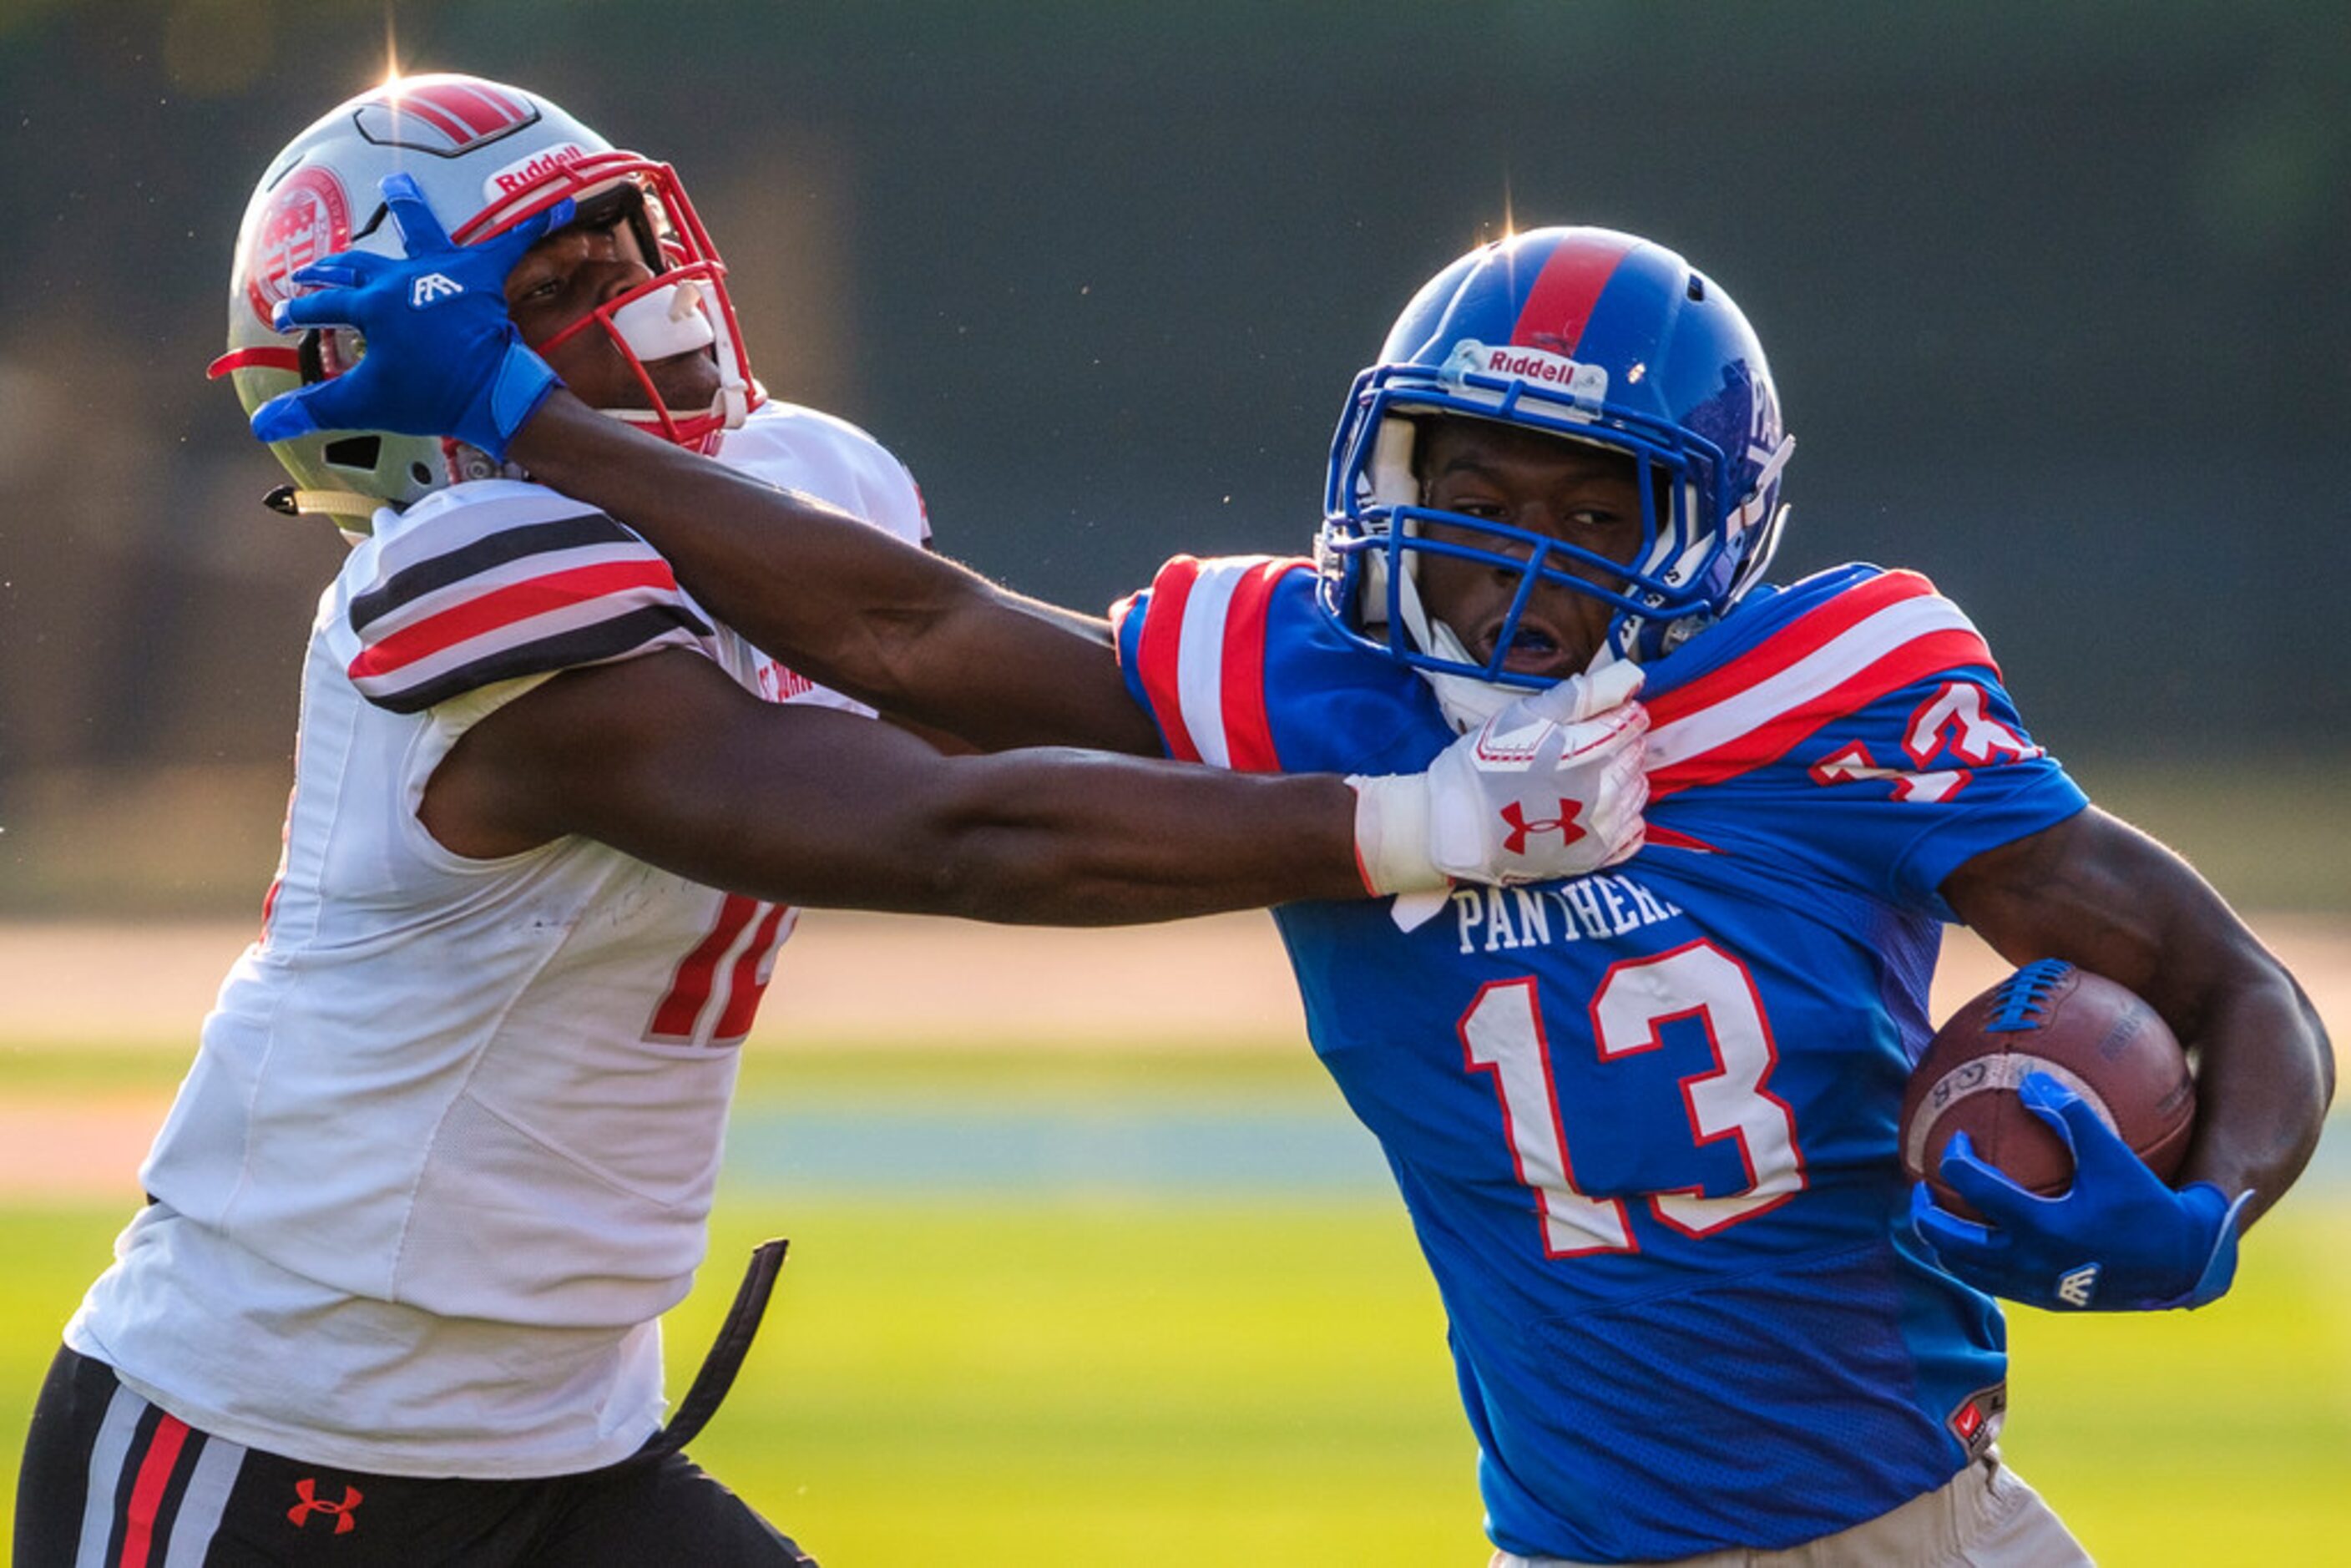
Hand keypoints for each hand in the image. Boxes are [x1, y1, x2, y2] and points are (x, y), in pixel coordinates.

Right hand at [249, 172, 571, 459]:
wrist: (485, 392)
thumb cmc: (428, 396)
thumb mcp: (365, 403)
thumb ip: (314, 409)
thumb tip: (262, 425)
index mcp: (371, 305)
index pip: (326, 306)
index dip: (304, 312)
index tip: (290, 316)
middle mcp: (402, 279)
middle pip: (359, 266)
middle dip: (334, 267)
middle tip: (317, 268)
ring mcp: (441, 272)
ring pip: (418, 231)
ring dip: (405, 207)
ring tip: (396, 185)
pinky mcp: (481, 276)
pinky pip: (511, 241)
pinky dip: (534, 223)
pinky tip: (564, 201)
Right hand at [1350, 662, 1647, 894]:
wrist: (1453, 826)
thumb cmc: (1484, 765)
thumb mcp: (1525, 717)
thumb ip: (1584, 694)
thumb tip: (1632, 675)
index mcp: (1584, 753)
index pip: (1630, 724)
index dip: (1624, 712)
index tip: (1611, 711)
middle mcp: (1600, 793)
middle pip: (1635, 757)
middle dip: (1625, 743)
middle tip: (1597, 740)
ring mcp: (1598, 830)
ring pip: (1636, 793)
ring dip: (1626, 776)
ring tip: (1595, 771)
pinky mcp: (1591, 857)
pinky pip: (1632, 834)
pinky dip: (1627, 817)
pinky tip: (1603, 806)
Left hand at [1909, 1070, 2248, 1310]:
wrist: (2183, 1265)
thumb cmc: (2148, 1205)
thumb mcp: (2113, 1156)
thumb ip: (2071, 1115)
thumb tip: (2030, 1080)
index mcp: (2042, 1225)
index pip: (1972, 1186)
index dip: (1954, 1159)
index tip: (1958, 1142)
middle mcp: (2030, 1262)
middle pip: (1949, 1241)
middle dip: (1925, 1214)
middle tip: (1922, 1188)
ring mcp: (2034, 1287)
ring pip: (1964, 1269)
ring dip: (1943, 1243)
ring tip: (1940, 1216)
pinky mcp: (2044, 1302)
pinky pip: (1991, 1282)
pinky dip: (1973, 1261)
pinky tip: (1979, 1238)